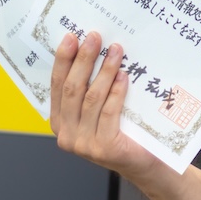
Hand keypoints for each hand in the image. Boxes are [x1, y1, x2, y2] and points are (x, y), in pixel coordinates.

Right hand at [50, 31, 161, 178]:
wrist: (143, 162)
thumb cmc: (123, 131)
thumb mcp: (99, 109)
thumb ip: (90, 89)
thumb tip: (94, 50)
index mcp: (60, 122)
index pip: (57, 86)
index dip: (63, 60)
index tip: (71, 37)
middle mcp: (67, 134)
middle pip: (72, 89)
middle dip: (83, 60)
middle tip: (94, 38)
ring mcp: (83, 143)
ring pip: (91, 99)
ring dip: (103, 71)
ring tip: (115, 51)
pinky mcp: (104, 148)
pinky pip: (108, 113)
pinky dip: (116, 92)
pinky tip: (123, 76)